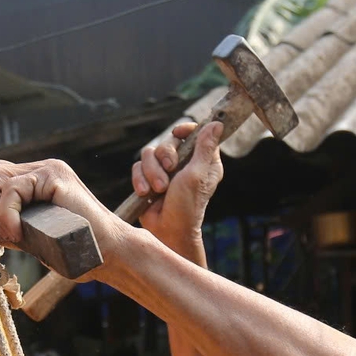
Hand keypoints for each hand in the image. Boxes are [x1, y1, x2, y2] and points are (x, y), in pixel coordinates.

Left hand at [0, 156, 131, 275]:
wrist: (111, 253)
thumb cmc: (76, 251)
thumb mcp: (34, 233)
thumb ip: (13, 220)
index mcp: (36, 180)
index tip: (3, 236)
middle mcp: (41, 169)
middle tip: (8, 236)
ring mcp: (48, 169)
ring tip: (15, 233)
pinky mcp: (54, 176)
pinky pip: (11, 189)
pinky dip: (7, 215)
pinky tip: (22, 232)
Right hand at [132, 120, 222, 253]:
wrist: (167, 230)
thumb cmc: (187, 206)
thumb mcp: (197, 174)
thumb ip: (205, 148)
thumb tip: (217, 124)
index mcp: (202, 161)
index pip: (194, 133)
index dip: (185, 130)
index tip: (178, 134)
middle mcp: (184, 163)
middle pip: (168, 141)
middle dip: (165, 156)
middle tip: (170, 172)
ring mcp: (165, 171)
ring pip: (149, 153)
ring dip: (151, 172)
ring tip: (158, 189)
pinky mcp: (148, 179)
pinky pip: (138, 167)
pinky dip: (140, 180)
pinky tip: (146, 193)